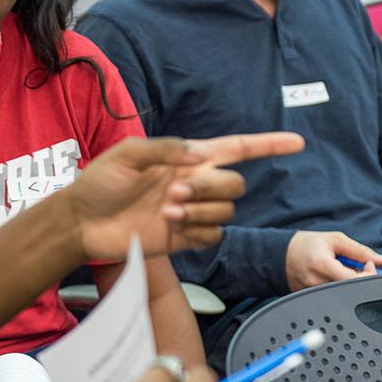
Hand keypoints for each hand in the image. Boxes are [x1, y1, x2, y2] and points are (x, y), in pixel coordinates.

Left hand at [66, 133, 303, 260]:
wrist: (83, 222)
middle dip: (211, 188)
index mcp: (187, 158)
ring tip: (167, 211)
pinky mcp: (186, 238)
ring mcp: (193, 212)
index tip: (297, 142)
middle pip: (235, 184)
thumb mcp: (128, 153)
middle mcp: (196, 183)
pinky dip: (198, 231)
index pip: (238, 149)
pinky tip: (172, 228)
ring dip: (201, 211)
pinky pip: (213, 236)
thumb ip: (167, 149)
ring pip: (226, 211)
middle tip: (174, 194)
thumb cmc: (100, 182)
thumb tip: (203, 155)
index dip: (268, 145)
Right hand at [285, 231, 381, 290]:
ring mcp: (314, 294)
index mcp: (322, 265)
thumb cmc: (305, 245)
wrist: (279, 255)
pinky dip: (340, 286)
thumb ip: (360, 250)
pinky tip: (333, 277)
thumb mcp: (334, 239)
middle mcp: (318, 283)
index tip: (367, 263)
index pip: (355, 279)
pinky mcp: (313, 300)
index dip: (368, 273)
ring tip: (341, 270)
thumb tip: (381, 260)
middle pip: (352, 288)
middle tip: (357, 266)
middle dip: (360, 277)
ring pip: (345, 293)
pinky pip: (335, 296)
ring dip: (350, 282)